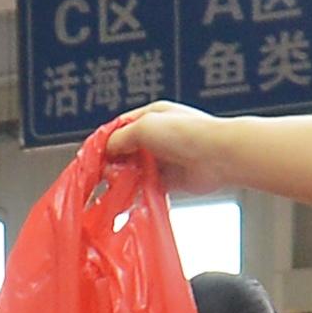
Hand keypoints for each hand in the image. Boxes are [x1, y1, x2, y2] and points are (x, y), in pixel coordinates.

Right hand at [93, 103, 229, 189]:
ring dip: (126, 178)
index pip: (120, 128)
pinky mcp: (173, 180)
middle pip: (127, 150)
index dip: (105, 142)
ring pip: (137, 170)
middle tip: (102, 174)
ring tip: (116, 185)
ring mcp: (166, 158)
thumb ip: (120, 137)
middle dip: (114, 162)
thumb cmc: (188, 133)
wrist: (219, 156)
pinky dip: (140, 191)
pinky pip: (149, 187)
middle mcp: (159, 136)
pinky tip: (132, 196)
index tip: (92, 156)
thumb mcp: (144, 127)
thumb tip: (107, 148)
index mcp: (152, 116)